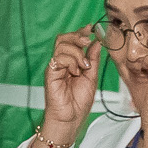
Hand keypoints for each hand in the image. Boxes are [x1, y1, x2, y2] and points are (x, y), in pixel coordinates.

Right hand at [34, 27, 102, 147]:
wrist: (71, 119)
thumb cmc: (79, 102)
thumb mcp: (92, 77)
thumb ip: (93, 59)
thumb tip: (96, 42)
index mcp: (71, 61)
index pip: (72, 40)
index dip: (81, 32)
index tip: (92, 28)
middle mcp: (61, 62)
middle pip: (63, 38)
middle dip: (77, 35)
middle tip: (88, 41)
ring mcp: (55, 67)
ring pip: (61, 45)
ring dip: (76, 52)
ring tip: (84, 65)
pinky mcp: (50, 73)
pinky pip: (59, 58)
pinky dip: (71, 61)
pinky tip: (76, 72)